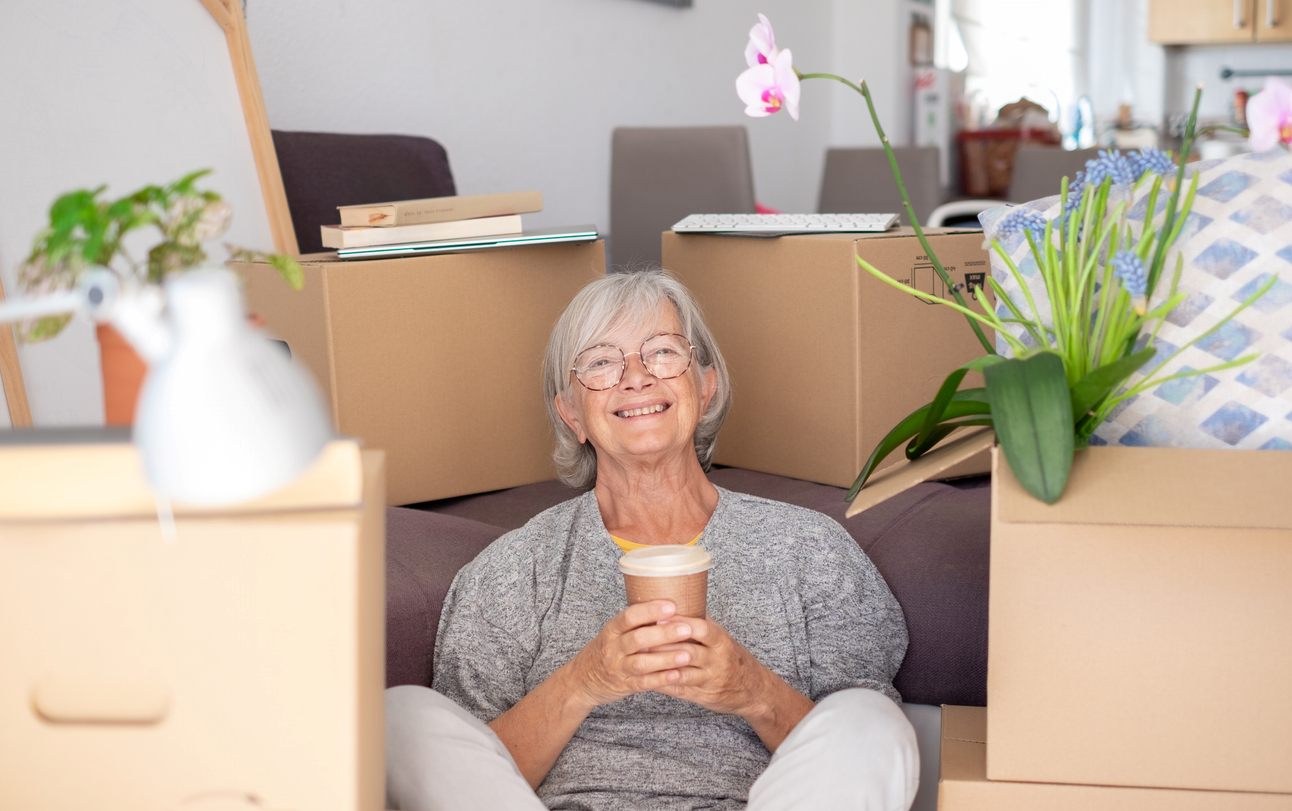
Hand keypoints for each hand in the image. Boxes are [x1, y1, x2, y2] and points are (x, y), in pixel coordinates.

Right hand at [564, 599, 696, 708]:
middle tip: (687, 629)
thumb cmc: (606, 650)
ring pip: (642, 663)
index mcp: (612, 629)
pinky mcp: (624, 685)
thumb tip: (670, 605)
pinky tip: (677, 675)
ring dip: (665, 658)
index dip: (651, 610)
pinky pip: (643, 683)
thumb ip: (637, 623)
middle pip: (638, 638)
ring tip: (687, 654)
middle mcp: (613, 647)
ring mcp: (618, 668)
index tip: (672, 605)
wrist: (582, 680)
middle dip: (664, 633)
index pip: (629, 616)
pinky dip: (660, 679)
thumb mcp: (615, 632)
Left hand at [651, 616, 773, 717]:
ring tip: (639, 656)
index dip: (680, 623)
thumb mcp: (721, 638)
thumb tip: (674, 604)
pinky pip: (679, 689)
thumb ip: (700, 624)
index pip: (701, 629)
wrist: (753, 689)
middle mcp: (716, 660)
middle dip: (662, 644)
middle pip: (687, 650)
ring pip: (681, 671)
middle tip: (640, 638)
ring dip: (659, 664)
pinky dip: (662, 683)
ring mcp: (709, 679)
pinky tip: (646, 677)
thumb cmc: (731, 657)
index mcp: (721, 641)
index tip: (659, 617)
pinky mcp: (702, 695)